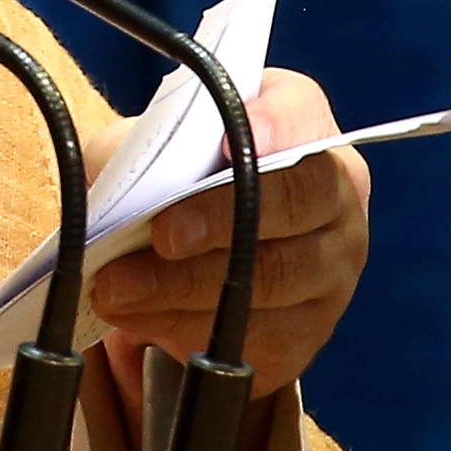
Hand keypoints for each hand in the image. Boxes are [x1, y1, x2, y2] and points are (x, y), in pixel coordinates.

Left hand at [85, 67, 371, 424]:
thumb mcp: (151, 144)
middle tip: (160, 235)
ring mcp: (331, 272)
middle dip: (221, 219)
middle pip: (295, 204)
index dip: (274, 124)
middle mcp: (334, 199)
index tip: (230, 139)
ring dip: (185, 287)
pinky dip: (188, 328)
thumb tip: (119, 189)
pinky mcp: (308, 332)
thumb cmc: (176, 177)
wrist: (192, 244)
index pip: (303, 113)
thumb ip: (142, 149)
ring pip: (272, 280)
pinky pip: (257, 336)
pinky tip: (138, 318)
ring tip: (116, 287)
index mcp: (303, 130)